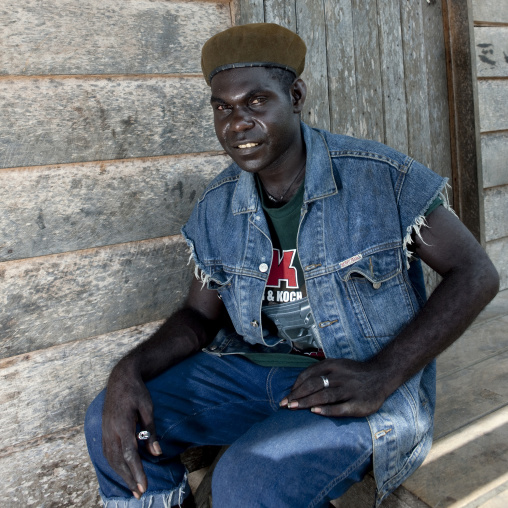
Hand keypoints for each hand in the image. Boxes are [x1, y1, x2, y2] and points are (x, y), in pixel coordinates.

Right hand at [102, 365, 161, 498]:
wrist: (120, 378)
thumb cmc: (137, 392)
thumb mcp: (148, 408)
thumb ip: (151, 432)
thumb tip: (157, 454)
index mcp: (123, 425)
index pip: (130, 454)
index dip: (137, 472)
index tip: (144, 487)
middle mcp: (111, 431)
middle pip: (119, 461)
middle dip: (129, 479)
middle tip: (140, 493)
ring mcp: (105, 431)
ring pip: (111, 459)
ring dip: (122, 475)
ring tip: (133, 488)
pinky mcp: (104, 431)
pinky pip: (108, 453)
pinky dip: (115, 465)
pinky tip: (123, 472)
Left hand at [280, 358, 387, 416]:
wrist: (381, 375)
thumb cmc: (353, 373)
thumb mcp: (337, 365)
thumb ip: (320, 371)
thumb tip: (298, 385)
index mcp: (333, 365)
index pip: (309, 375)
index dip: (296, 386)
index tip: (287, 396)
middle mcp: (340, 376)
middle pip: (314, 385)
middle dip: (298, 395)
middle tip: (285, 404)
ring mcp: (350, 390)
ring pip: (325, 396)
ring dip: (307, 402)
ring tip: (294, 408)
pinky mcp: (359, 403)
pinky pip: (341, 408)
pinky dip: (327, 410)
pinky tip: (316, 412)